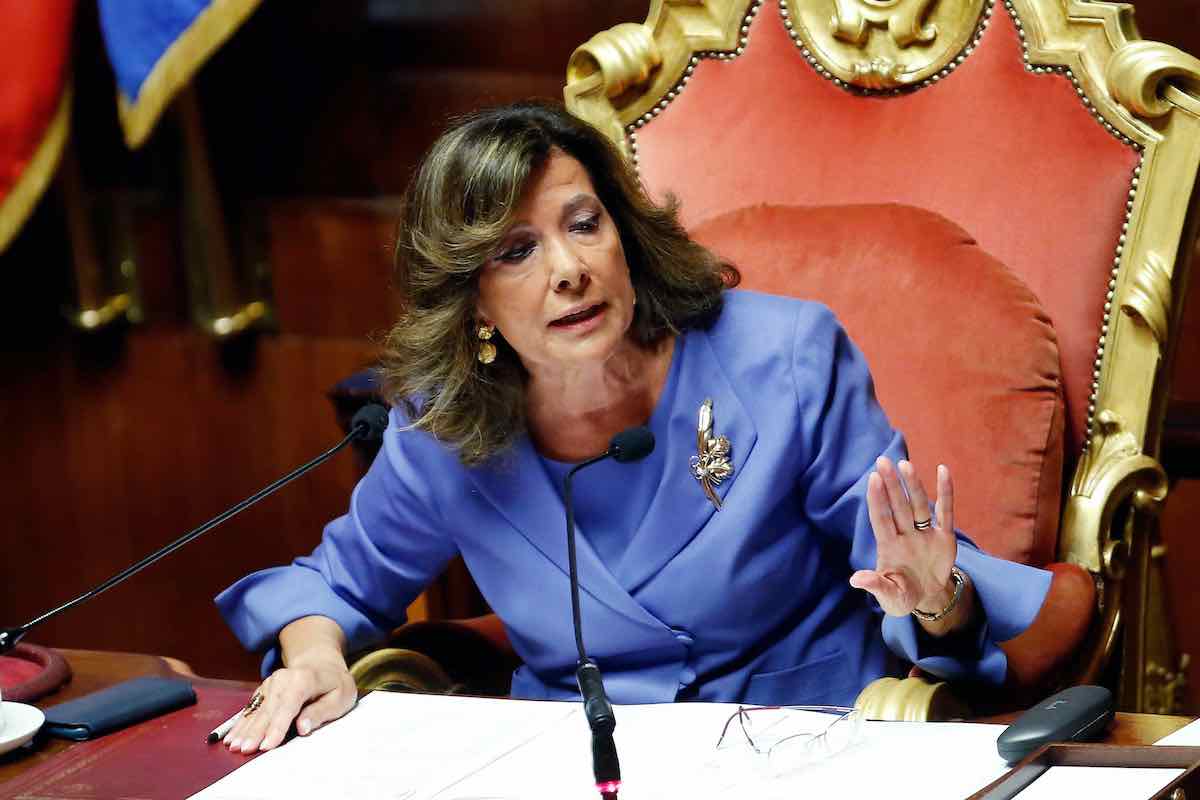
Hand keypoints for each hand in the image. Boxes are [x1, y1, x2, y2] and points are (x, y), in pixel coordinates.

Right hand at [224, 652, 355, 753]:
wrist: (322, 665)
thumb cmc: (334, 685)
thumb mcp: (340, 698)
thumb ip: (320, 713)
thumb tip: (302, 728)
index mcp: (304, 680)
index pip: (288, 706)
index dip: (277, 727)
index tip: (267, 745)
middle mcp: (283, 679)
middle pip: (268, 709)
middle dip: (256, 731)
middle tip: (245, 750)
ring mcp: (271, 683)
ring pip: (257, 709)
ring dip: (244, 729)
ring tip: (234, 746)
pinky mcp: (264, 689)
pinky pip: (251, 708)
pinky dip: (242, 722)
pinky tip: (232, 736)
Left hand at [849, 457, 956, 617]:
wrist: (927, 598)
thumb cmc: (901, 596)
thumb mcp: (889, 596)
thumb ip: (875, 585)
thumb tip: (855, 580)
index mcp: (889, 547)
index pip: (881, 519)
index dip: (877, 500)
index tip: (873, 479)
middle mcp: (905, 535)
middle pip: (898, 506)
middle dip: (891, 485)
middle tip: (883, 461)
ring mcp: (924, 534)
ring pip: (918, 505)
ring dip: (913, 485)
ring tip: (905, 464)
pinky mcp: (944, 537)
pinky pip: (946, 512)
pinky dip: (945, 493)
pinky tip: (943, 471)